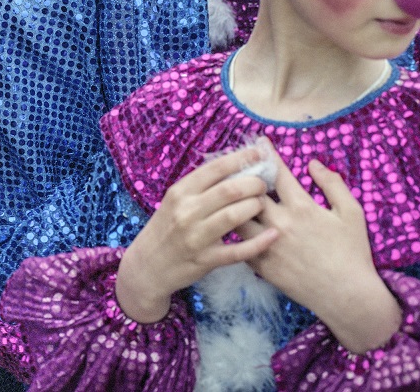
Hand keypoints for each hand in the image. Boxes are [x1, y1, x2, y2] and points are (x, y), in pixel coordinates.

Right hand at [116, 149, 275, 323]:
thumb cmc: (166, 228)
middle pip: (229, 190)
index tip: (259, 154)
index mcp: (180, 192)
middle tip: (264, 184)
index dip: (241, 158)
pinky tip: (272, 235)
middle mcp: (187, 212)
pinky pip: (238, 250)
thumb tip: (233, 165)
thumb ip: (200, 186)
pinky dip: (258, 242)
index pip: (215, 168)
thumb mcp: (175, 201)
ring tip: (263, 204)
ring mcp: (196, 237)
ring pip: (234, 216)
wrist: (147, 266)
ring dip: (255, 206)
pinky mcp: (206, 260)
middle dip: (254, 183)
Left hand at [237, 151, 400, 353]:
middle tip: (238, 167)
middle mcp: (280, 223)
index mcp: (301, 207)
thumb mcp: (351, 212)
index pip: (278, 173)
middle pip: (250, 193)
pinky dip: (237, 232)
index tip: (259, 142)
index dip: (267, 154)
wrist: (348, 297)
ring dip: (235, 205)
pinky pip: (240, 245)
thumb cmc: (353, 252)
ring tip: (231, 196)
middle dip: (244, 177)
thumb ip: (332, 184)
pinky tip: (235, 225)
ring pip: (238, 218)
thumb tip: (313, 164)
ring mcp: (268, 245)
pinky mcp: (263, 267)